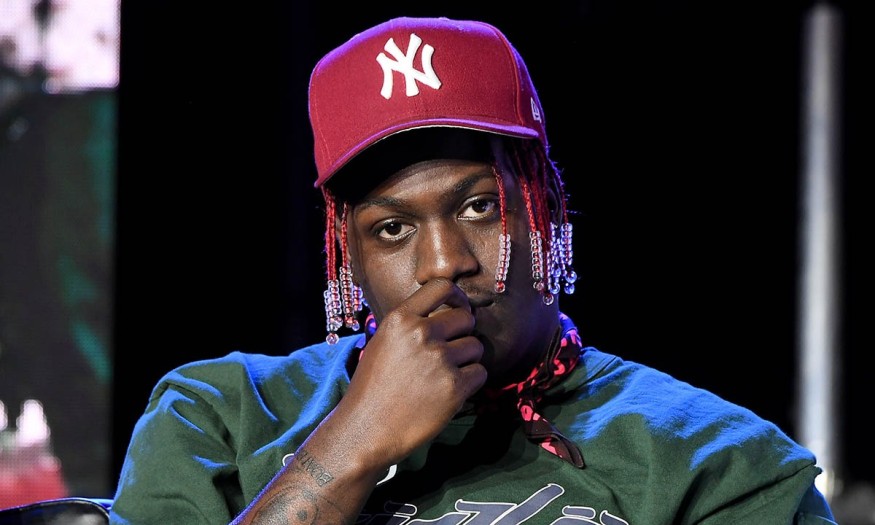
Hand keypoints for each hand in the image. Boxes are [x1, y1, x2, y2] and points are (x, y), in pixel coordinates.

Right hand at [335, 277, 486, 467]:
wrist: (365, 429)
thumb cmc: (372, 388)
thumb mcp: (383, 342)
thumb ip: (410, 325)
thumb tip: (447, 313)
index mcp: (400, 319)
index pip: (442, 287)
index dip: (457, 296)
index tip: (459, 308)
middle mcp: (421, 333)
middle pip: (466, 318)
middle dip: (463, 334)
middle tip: (450, 353)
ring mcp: (439, 359)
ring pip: (475, 347)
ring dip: (467, 360)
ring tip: (444, 376)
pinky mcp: (454, 386)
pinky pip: (480, 373)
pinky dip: (471, 382)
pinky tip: (451, 392)